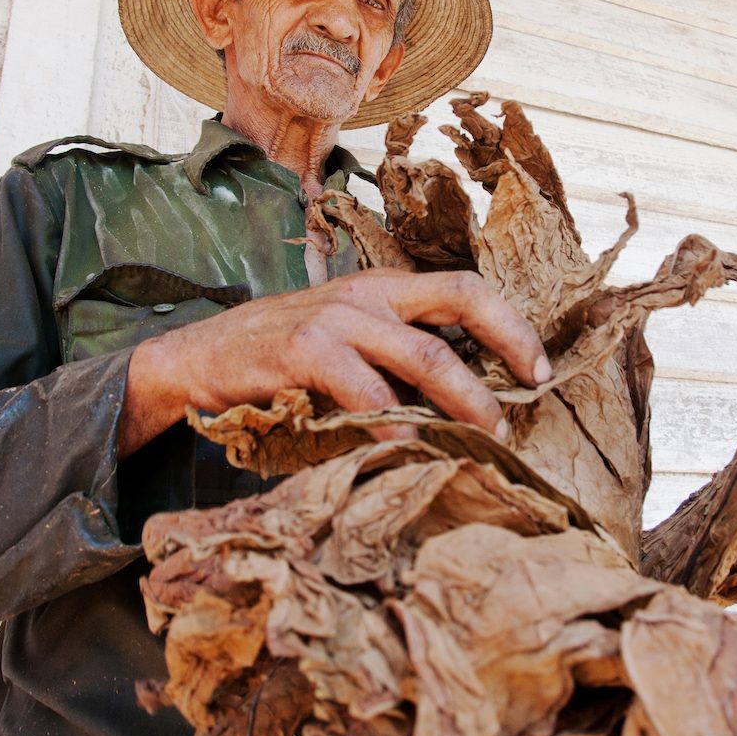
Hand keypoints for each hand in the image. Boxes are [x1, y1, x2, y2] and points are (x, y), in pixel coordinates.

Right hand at [118, 269, 549, 456]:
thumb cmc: (279, 359)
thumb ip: (391, 360)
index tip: (540, 369)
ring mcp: (335, 317)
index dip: (512, 325)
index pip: (466, 289)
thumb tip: (461, 403)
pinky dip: (392, 421)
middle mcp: (366, 294)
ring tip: (485, 436)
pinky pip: (363, 388)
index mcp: (383, 288)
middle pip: (460, 302)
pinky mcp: (301, 350)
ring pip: (421, 353)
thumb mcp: (344, 344)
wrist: (195, 359)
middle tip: (528, 402)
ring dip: (462, 398)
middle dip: (507, 349)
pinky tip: (406, 447)